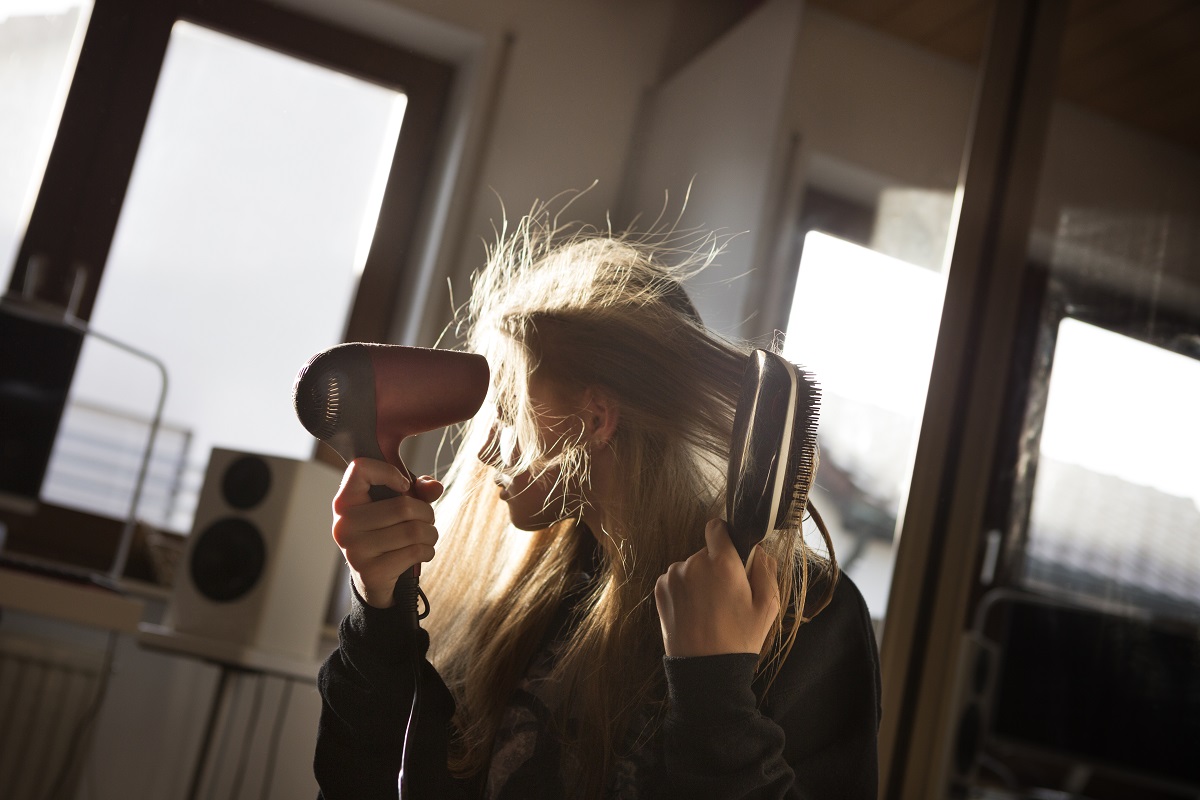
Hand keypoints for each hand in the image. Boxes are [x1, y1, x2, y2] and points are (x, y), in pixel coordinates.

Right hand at [331, 457, 443, 608]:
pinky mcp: (371, 572)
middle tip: (427, 519)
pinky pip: (414, 552)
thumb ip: (418, 490)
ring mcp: (355, 550)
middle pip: (403, 506)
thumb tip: (435, 487)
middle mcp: (344, 524)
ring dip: (431, 533)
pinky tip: (423, 551)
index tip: (404, 486)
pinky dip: (428, 551)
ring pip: (413, 531)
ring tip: (428, 536)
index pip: (360, 468)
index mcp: (345, 502)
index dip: (389, 471)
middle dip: (426, 513)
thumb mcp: (397, 505)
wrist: (372, 578)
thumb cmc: (385, 532)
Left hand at [654, 519, 779, 656]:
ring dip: (699, 579)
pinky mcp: (659, 590)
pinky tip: (694, 612)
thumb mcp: (768, 606)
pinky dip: (684, 590)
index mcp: (722, 563)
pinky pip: (675, 579)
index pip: (717, 528)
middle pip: (706, 552)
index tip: (731, 552)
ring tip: (709, 608)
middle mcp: (693, 563)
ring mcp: (673, 576)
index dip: (726, 537)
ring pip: (690, 566)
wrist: (705, 670)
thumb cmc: (740, 639)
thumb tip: (758, 549)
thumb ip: (765, 569)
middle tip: (726, 595)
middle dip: (716, 566)